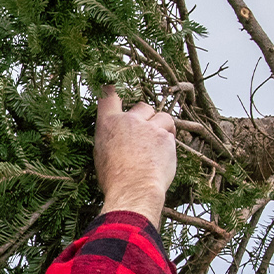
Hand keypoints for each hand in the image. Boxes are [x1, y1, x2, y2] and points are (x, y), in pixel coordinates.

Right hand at [94, 85, 177, 225]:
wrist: (133, 190)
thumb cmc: (115, 180)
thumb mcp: (102, 155)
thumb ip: (112, 139)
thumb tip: (119, 138)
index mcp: (108, 124)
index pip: (108, 96)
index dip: (112, 87)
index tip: (113, 83)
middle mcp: (129, 121)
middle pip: (143, 106)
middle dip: (146, 116)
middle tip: (146, 132)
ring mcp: (150, 128)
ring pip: (163, 117)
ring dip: (162, 127)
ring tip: (159, 143)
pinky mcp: (167, 138)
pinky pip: (171, 135)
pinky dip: (169, 143)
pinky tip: (163, 157)